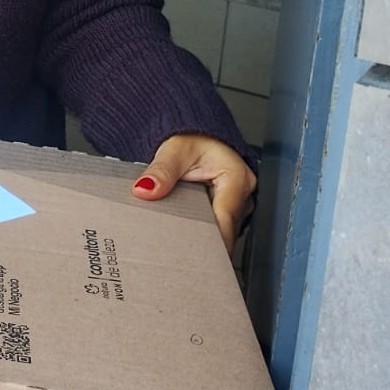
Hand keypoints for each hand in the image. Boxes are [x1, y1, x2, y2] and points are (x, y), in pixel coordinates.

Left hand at [131, 134, 256, 253]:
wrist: (194, 131)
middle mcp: (243, 192)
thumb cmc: (191, 136)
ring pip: (221, 229)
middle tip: (179, 255)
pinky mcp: (227, 206)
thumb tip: (146, 189)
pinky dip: (201, 229)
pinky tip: (184, 233)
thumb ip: (161, 172)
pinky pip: (216, 224)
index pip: (225, 221)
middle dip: (204, 243)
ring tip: (179, 245)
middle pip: (225, 229)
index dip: (211, 242)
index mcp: (236, 178)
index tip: (197, 258)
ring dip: (202, 236)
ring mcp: (237, 201)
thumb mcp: (174, 151)